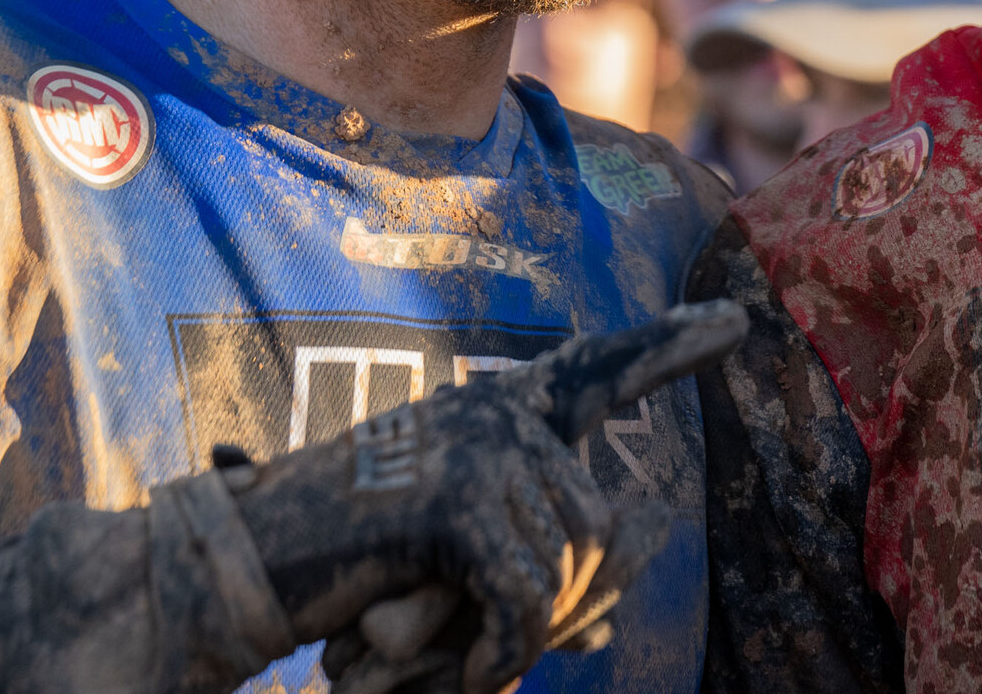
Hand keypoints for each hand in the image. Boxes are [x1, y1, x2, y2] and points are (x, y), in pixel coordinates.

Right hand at [227, 300, 746, 693]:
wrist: (243, 570)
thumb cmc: (346, 567)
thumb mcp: (451, 570)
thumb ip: (525, 572)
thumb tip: (608, 628)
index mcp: (498, 414)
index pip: (599, 370)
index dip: (670, 349)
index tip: (738, 323)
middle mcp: (497, 414)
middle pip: (598, 527)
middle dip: (560, 609)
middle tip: (485, 654)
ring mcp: (478, 448)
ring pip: (570, 563)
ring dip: (520, 634)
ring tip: (450, 654)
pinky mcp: (454, 500)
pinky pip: (525, 596)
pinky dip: (498, 651)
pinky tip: (455, 670)